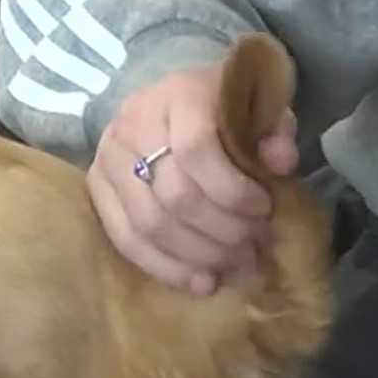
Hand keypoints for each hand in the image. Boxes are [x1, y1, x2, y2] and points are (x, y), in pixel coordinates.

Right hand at [88, 62, 298, 293]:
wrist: (173, 102)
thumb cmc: (225, 107)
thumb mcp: (261, 108)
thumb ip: (275, 132)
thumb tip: (281, 165)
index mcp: (177, 95)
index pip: (195, 149)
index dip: (232, 189)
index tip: (264, 208)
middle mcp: (133, 124)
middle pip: (173, 195)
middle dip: (220, 231)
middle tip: (254, 247)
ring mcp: (108, 158)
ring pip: (148, 224)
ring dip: (197, 255)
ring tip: (233, 265)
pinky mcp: (96, 188)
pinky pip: (125, 240)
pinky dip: (166, 268)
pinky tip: (201, 282)